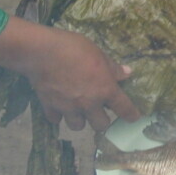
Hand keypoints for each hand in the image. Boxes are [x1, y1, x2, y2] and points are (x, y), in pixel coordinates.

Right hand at [0, 19, 140, 132]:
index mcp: (105, 89)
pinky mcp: (50, 107)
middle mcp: (89, 103)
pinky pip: (56, 119)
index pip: (123, 108)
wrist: (42, 52)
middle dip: (101, 120)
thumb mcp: (98, 53)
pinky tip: (58, 107)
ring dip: (80, 120)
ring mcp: (69, 108)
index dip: (131, 115)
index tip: (133, 117)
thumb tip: (127, 73)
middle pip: (100, 125)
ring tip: (78, 111)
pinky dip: (58, 115)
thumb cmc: (74, 48)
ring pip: (78, 126)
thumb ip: (112, 67)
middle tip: (99, 112)